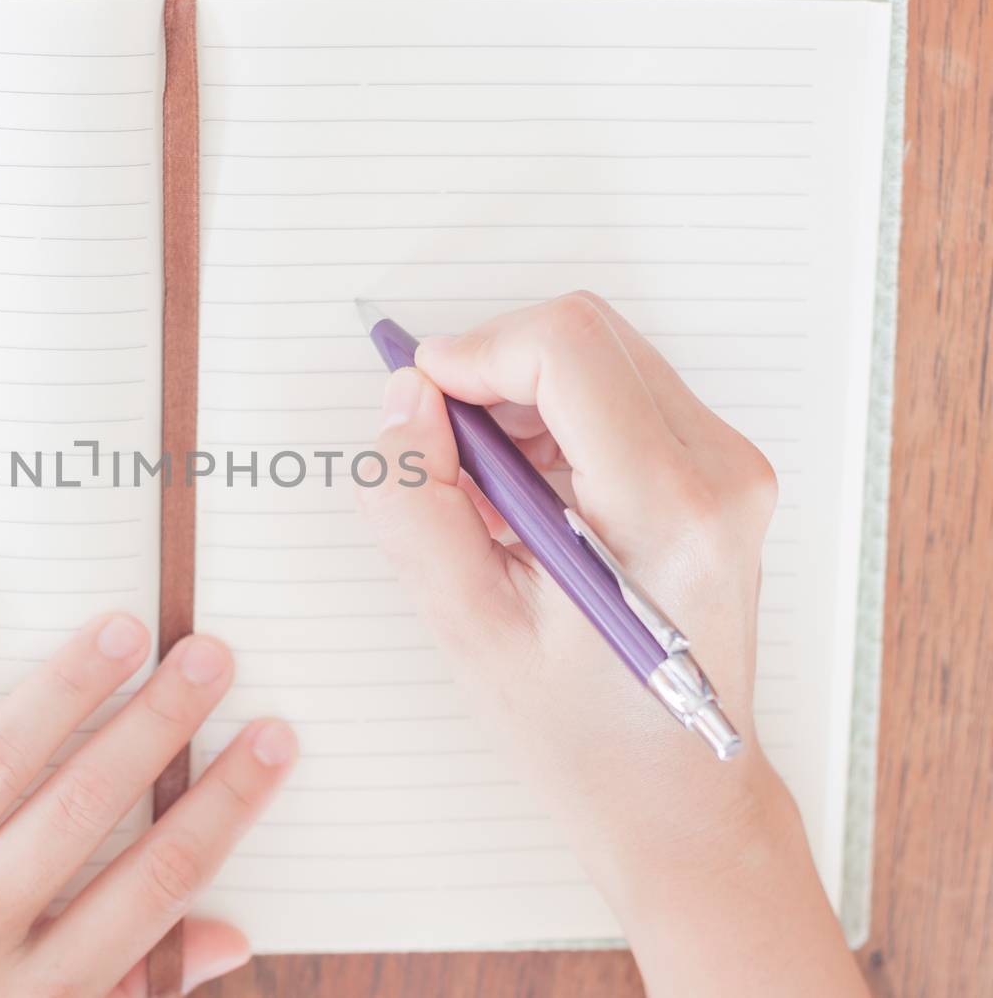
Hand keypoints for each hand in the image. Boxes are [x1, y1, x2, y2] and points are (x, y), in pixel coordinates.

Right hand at [359, 291, 866, 996]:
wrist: (679, 799)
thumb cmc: (582, 736)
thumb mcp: (468, 629)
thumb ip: (416, 504)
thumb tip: (405, 400)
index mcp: (667, 512)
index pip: (565, 349)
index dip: (472, 352)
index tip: (418, 397)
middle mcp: (719, 472)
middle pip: (583, 335)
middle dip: (492, 376)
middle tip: (445, 459)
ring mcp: (729, 468)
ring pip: (598, 356)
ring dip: (520, 403)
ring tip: (489, 503)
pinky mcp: (719, 472)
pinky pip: (618, 393)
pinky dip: (553, 423)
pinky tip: (529, 504)